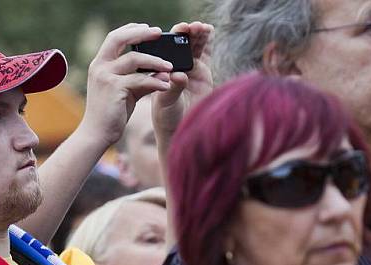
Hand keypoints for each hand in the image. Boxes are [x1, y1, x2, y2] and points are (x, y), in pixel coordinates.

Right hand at [77, 23, 173, 147]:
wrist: (96, 134)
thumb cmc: (111, 114)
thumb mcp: (124, 91)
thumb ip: (139, 79)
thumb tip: (160, 72)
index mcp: (99, 64)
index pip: (113, 37)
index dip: (131, 29)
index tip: (147, 28)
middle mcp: (100, 67)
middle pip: (120, 39)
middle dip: (142, 34)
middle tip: (160, 33)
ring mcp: (105, 77)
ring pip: (135, 59)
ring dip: (155, 61)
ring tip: (170, 67)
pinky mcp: (115, 89)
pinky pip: (140, 80)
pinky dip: (156, 82)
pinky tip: (166, 86)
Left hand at [151, 21, 213, 141]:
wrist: (180, 131)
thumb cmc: (166, 116)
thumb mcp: (167, 102)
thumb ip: (173, 87)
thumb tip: (178, 75)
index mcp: (162, 68)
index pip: (166, 48)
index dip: (170, 38)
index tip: (171, 33)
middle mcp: (176, 65)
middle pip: (182, 42)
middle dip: (186, 32)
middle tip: (188, 27)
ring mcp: (191, 67)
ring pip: (195, 44)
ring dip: (198, 33)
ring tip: (200, 27)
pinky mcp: (204, 72)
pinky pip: (206, 52)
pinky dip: (208, 40)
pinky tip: (208, 30)